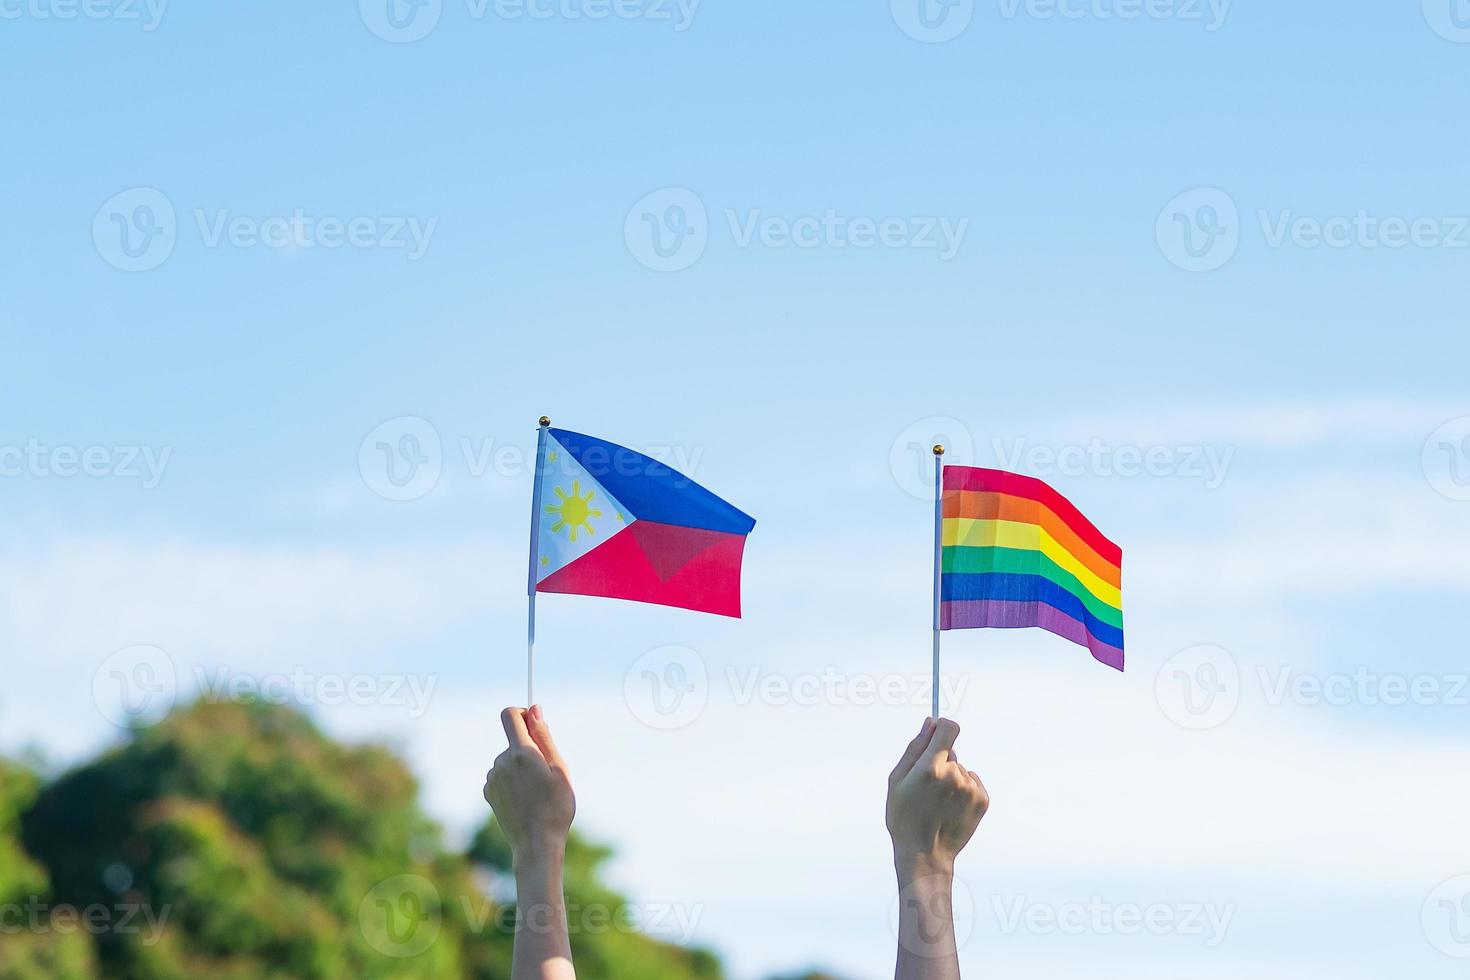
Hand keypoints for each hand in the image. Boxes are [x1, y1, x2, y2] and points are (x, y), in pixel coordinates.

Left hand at [484, 705, 575, 863]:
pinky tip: (525, 800)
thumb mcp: (559, 769)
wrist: (536, 845)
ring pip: (508, 760)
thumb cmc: (555, 807)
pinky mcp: (488, 792)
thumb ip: (544, 737)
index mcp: (520, 753)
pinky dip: (512, 780)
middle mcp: (501, 762)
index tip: (536, 725)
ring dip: (521, 767)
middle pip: (513, 741)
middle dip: (529, 749)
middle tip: (546, 776)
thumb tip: (534, 710)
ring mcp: (492, 778)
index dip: (523, 714)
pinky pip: (502, 775)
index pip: (510, 715)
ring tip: (536, 792)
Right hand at [886, 717, 988, 877]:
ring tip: (938, 802)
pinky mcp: (982, 800)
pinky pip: (972, 782)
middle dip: (939, 761)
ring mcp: (971, 789)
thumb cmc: (904, 817)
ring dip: (951, 778)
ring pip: (960, 769)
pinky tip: (951, 807)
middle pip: (951, 752)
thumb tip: (930, 722)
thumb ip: (915, 748)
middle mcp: (954, 776)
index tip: (935, 735)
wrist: (924, 856)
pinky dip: (963, 790)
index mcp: (930, 768)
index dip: (941, 728)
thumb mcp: (897, 780)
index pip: (948, 728)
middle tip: (927, 787)